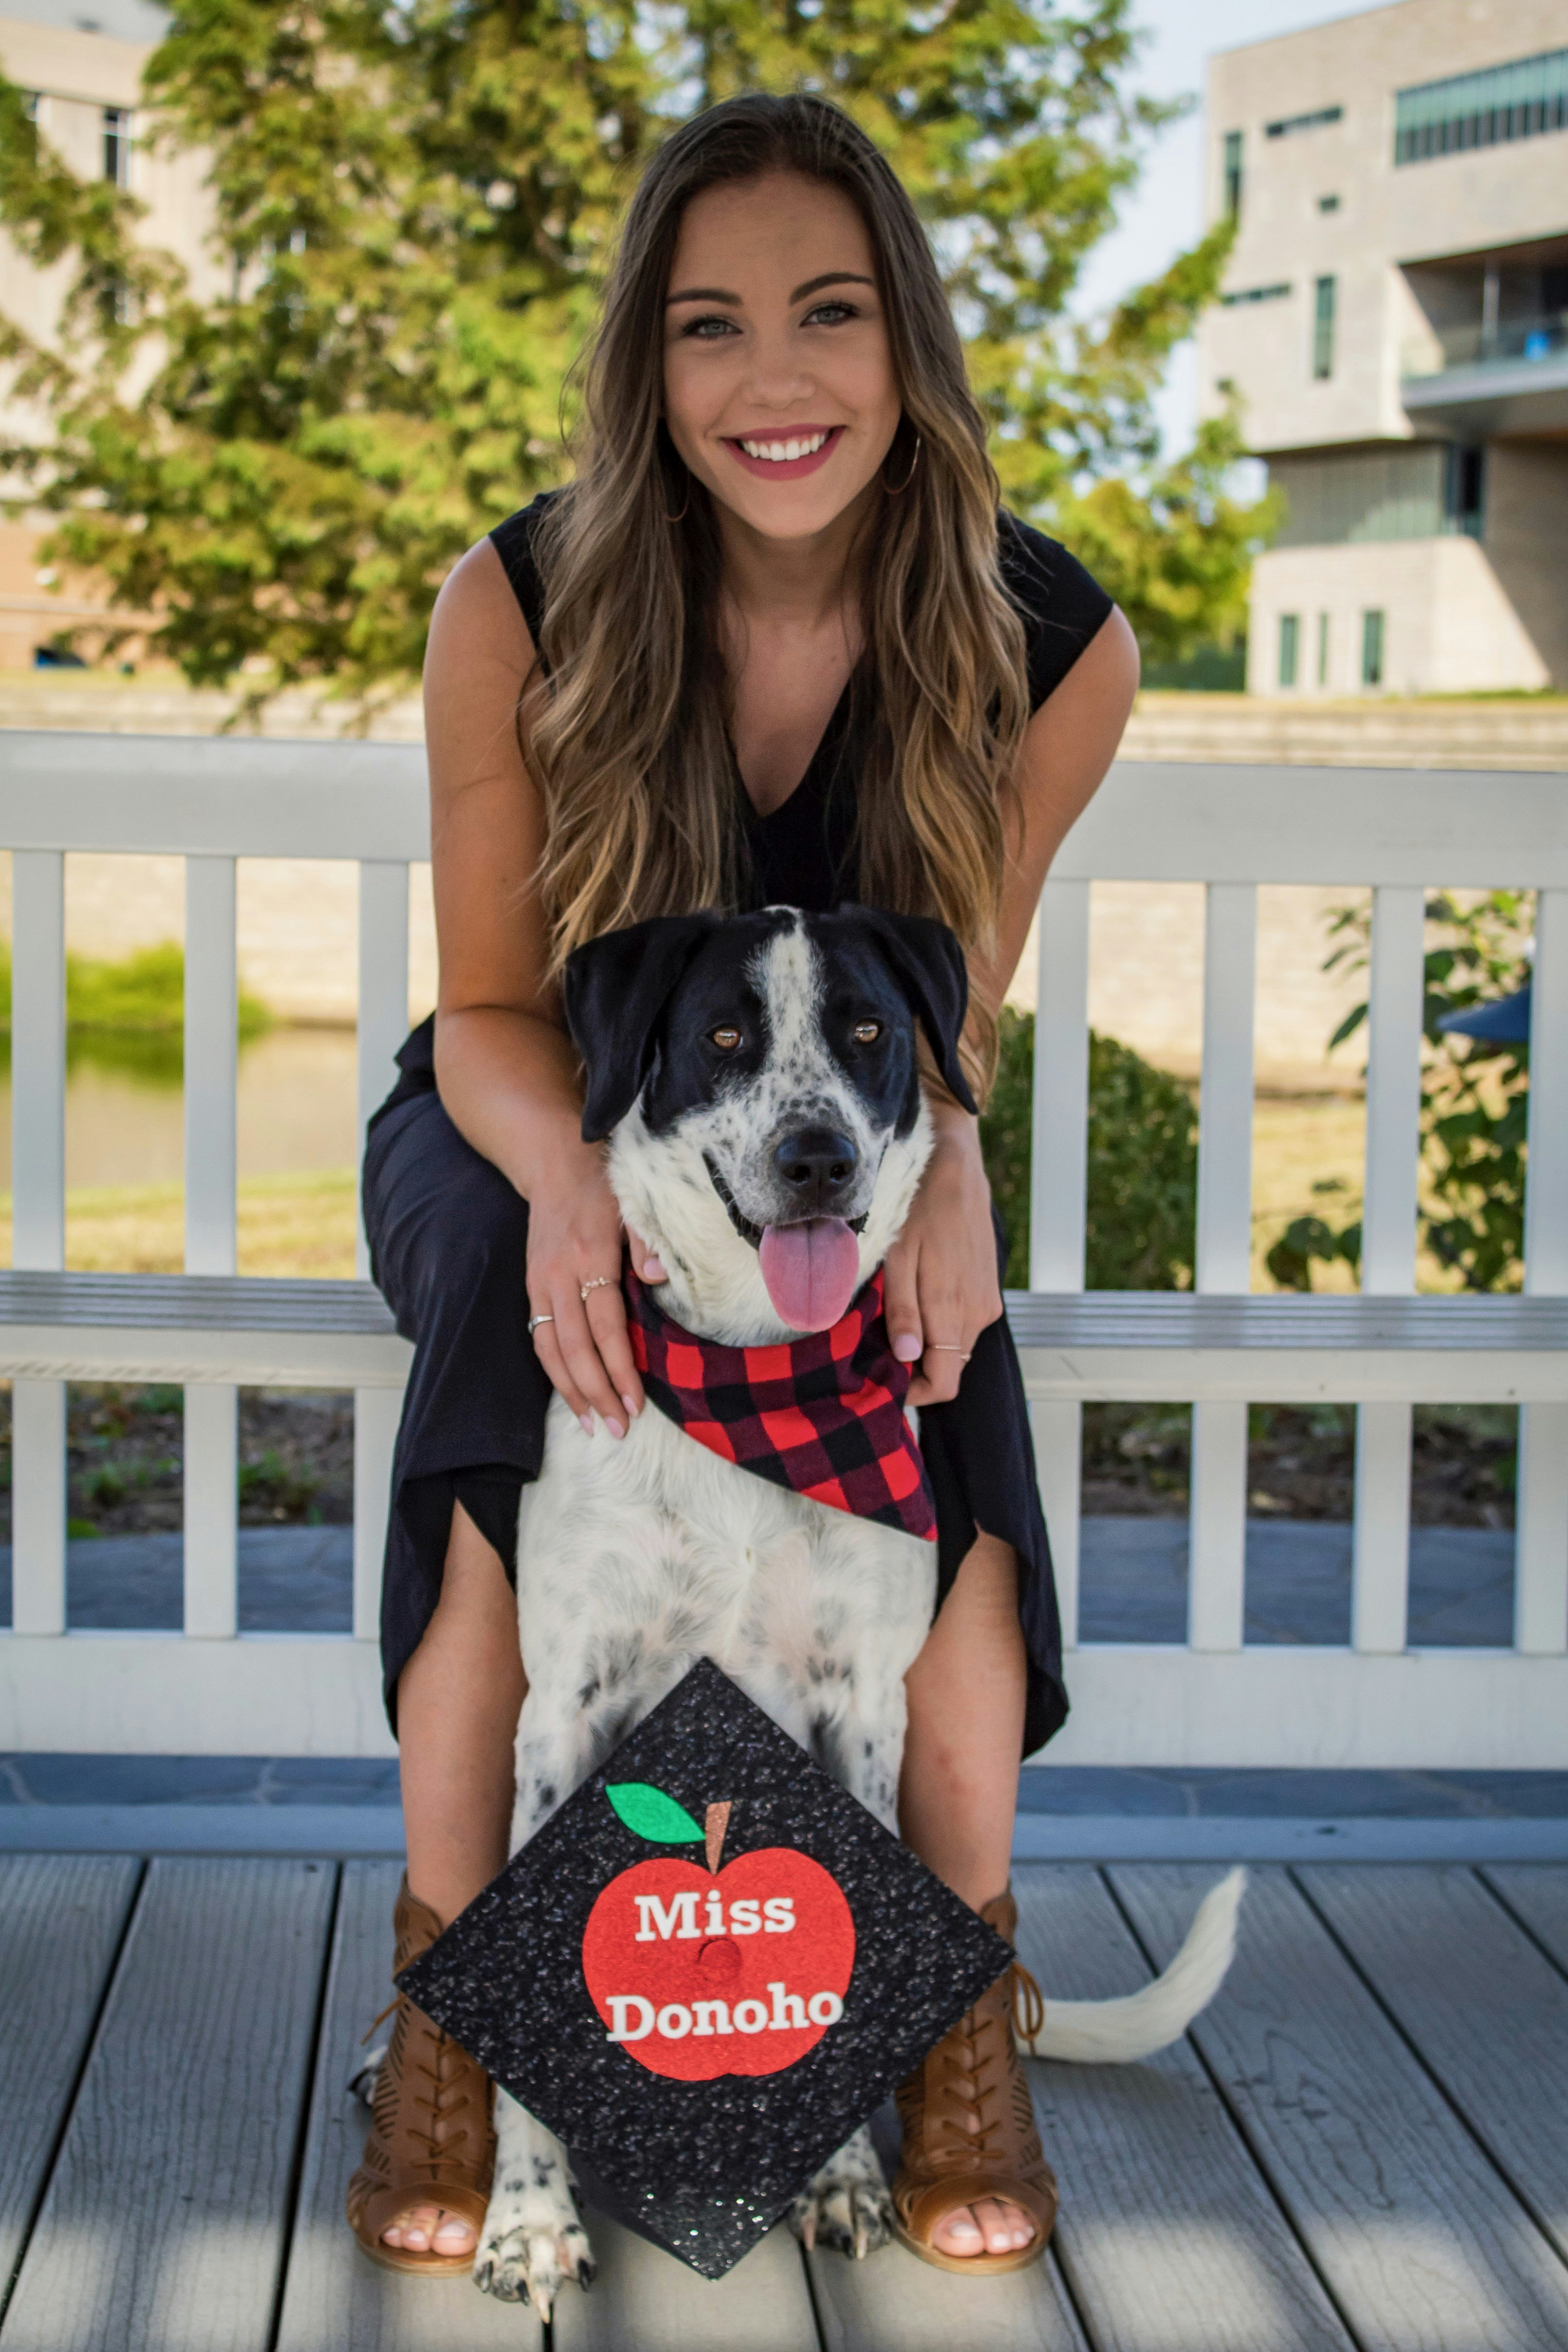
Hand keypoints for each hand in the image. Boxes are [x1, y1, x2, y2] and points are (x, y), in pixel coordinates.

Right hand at [524, 1141, 664, 1438]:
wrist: (553, 1162)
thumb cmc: (604, 1184)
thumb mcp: (634, 1203)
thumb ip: (647, 1242)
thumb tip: (661, 1280)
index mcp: (591, 1257)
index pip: (606, 1327)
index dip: (620, 1369)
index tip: (636, 1402)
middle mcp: (560, 1275)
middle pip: (575, 1348)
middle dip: (596, 1393)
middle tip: (617, 1429)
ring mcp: (540, 1282)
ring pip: (550, 1349)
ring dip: (571, 1391)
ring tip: (591, 1424)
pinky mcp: (531, 1285)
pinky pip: (537, 1336)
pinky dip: (552, 1369)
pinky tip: (570, 1393)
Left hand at [883, 1105, 1001, 1408]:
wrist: (956, 1167)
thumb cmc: (919, 1208)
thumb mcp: (899, 1258)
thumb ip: (904, 1312)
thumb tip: (909, 1359)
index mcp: (955, 1310)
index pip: (943, 1383)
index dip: (913, 1394)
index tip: (883, 1383)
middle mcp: (979, 1313)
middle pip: (949, 1367)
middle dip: (916, 1369)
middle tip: (877, 1351)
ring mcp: (987, 1300)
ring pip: (955, 1346)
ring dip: (927, 1345)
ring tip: (891, 1322)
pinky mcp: (988, 1287)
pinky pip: (963, 1323)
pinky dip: (940, 1324)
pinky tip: (915, 1299)